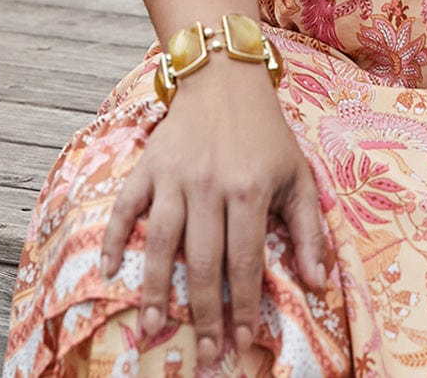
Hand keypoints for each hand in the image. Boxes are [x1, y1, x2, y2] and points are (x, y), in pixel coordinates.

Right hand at [100, 58, 327, 366]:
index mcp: (249, 189)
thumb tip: (319, 284)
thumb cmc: (266, 132)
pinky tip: (107, 271)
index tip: (245, 341)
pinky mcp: (148, 165)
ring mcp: (174, 176)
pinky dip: (112, 238)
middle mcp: (210, 185)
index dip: (246, 306)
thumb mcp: (297, 174)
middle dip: (204, 313)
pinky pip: (124, 207)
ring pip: (160, 242)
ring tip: (152, 326)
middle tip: (204, 352)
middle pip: (203, 262)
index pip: (246, 261)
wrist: (226, 77)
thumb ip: (308, 230)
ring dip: (155, 289)